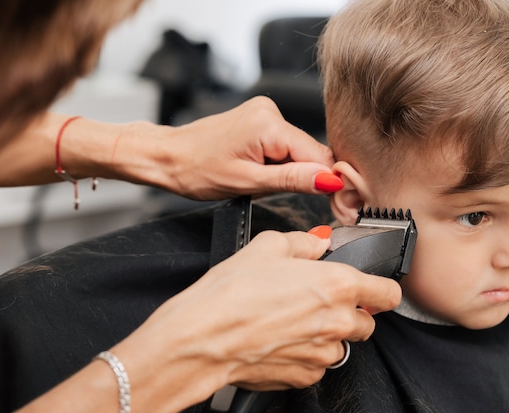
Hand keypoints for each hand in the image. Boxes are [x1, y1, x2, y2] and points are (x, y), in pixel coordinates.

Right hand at [113, 229, 400, 412]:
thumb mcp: (267, 246)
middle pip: (368, 322)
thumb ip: (304, 242)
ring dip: (328, 334)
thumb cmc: (230, 293)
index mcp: (337, 284)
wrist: (201, 338)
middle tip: (318, 300)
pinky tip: (281, 339)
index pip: (388, 293)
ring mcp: (322, 353)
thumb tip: (318, 243)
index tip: (369, 287)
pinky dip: (307, 353)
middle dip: (351, 311)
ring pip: (342, 345)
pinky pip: (318, 364)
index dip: (380, 288)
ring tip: (293, 321)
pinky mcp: (304, 376)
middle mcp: (337, 322)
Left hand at [122, 96, 342, 199]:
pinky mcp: (260, 120)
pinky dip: (281, 162)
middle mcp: (270, 111)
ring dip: (292, 171)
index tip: (339, 205)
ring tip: (263, 182)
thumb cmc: (196, 170)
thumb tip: (329, 179)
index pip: (318, 155)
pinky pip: (285, 145)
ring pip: (298, 150)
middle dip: (308, 177)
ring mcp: (265, 113)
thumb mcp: (248, 183)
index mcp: (268, 124)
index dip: (329, 182)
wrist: (169, 157)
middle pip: (310, 151)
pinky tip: (262, 171)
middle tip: (297, 199)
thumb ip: (292, 180)